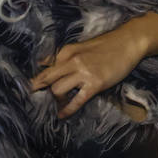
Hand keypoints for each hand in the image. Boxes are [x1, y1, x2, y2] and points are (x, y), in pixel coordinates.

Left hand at [30, 28, 147, 118]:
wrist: (127, 43)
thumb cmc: (106, 45)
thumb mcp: (80, 47)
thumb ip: (62, 56)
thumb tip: (43, 63)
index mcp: (67, 51)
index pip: (46, 67)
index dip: (37, 80)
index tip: (29, 89)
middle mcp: (72, 61)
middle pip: (47, 79)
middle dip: (40, 90)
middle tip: (35, 99)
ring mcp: (83, 72)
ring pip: (58, 90)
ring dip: (56, 100)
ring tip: (59, 104)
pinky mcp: (95, 84)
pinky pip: (77, 100)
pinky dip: (67, 109)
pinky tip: (62, 115)